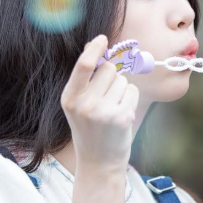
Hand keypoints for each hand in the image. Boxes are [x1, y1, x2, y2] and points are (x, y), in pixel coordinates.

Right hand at [60, 36, 140, 174]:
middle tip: (105, 99)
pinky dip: (130, 100)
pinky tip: (121, 116)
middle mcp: (84, 104)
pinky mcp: (121, 117)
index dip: (94, 48)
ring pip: (122, 80)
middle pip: (108, 69)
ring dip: (121, 91)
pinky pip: (132, 92)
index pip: (83, 65)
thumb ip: (85, 79)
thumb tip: (95, 45)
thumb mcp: (78, 105)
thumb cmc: (90, 130)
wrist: (98, 164)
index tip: (103, 38)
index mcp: (70, 98)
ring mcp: (103, 112)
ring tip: (112, 111)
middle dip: (111, 77)